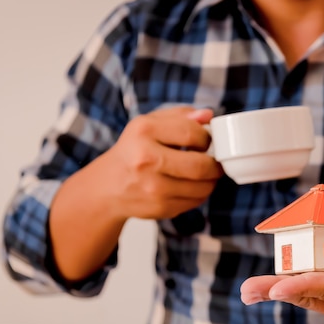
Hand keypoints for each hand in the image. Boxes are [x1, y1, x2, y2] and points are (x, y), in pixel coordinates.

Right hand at [94, 106, 223, 219]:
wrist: (108, 186)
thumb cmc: (134, 151)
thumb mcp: (150, 124)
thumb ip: (180, 116)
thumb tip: (208, 115)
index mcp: (144, 132)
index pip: (191, 133)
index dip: (207, 138)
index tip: (207, 141)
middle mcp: (145, 159)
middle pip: (200, 165)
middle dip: (214, 165)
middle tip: (215, 162)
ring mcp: (152, 187)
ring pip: (202, 187)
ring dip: (210, 181)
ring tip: (204, 175)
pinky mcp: (158, 208)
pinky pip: (194, 202)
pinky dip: (199, 194)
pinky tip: (191, 186)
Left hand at [240, 236, 323, 323]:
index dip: (305, 284)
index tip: (280, 286)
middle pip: (313, 296)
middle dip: (279, 291)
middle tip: (248, 290)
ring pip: (310, 297)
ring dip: (278, 292)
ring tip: (249, 290)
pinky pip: (315, 293)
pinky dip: (292, 288)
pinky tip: (271, 287)